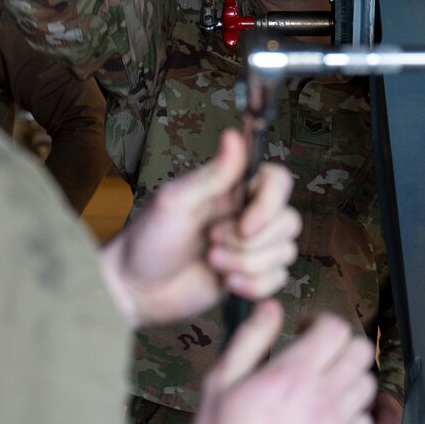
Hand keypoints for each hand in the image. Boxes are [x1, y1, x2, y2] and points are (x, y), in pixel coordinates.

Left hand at [98, 129, 299, 328]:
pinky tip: (226, 283)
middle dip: (250, 243)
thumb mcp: (176, 201)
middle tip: (211, 243)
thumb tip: (234, 135)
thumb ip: (213, 174)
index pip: (279, 182)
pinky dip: (253, 285)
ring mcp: (251, 246)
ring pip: (284, 253)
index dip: (270, 205)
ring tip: (211, 262)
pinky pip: (276, 280)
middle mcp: (248, 214)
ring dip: (246, 264)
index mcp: (233, 189)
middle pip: (288, 222)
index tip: (245, 225)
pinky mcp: (251, 275)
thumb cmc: (149, 239)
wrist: (137, 288)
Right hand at [183, 303, 377, 423]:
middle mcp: (324, 395)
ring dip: (349, 377)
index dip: (321, 323)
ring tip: (325, 386)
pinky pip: (366, 420)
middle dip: (341, 345)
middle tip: (319, 355)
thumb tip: (270, 308)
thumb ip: (249, 340)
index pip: (334, 329)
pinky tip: (331, 417)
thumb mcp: (219, 384)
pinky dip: (354, 412)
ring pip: (367, 384)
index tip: (303, 331)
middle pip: (359, 351)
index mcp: (293, 373)